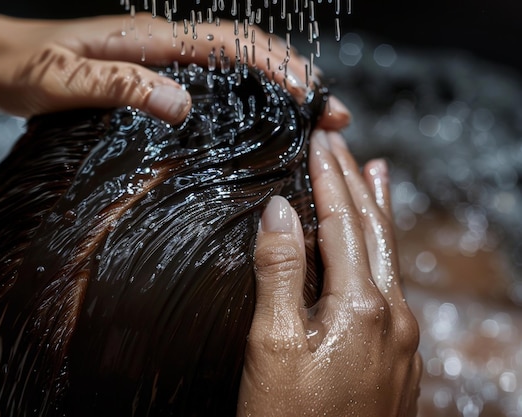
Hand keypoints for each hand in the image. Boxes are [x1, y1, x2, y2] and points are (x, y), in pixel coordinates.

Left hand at [0, 12, 349, 130]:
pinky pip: (211, 91)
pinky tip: (256, 132)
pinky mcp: (152, 86)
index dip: (275, 64)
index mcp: (150, 39)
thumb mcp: (61, 78)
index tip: (310, 94)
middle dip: (294, 81)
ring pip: (233, 74)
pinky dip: (244, 106)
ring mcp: (160, 67)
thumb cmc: (20, 67)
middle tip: (333, 117)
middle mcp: (164, 48)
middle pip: (246, 56)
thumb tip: (182, 103)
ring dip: (276, 95)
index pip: (230, 43)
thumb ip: (118, 85)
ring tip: (312, 126)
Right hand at [238, 131, 420, 416]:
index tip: (320, 139)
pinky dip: (379, 255)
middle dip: (356, 183)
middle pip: (374, 232)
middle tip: (344, 143)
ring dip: (377, 213)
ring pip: (389, 258)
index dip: (329, 178)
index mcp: (362, 308)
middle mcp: (394, 318)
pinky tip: (374, 250)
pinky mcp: (398, 359)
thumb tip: (281, 211)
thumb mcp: (271, 345)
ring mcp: (402, 341)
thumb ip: (279, 273)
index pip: (343, 223)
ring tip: (376, 174)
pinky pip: (391, 289)